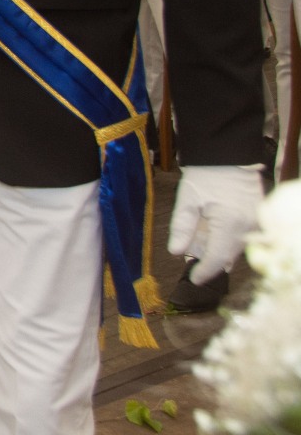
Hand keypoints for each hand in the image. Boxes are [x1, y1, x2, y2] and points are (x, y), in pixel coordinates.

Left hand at [169, 163, 263, 280]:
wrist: (227, 155)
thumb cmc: (205, 175)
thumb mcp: (186, 200)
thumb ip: (181, 228)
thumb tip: (176, 252)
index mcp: (230, 223)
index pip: (218, 258)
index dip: (205, 271)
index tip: (194, 279)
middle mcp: (248, 226)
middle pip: (228, 255)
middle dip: (209, 258)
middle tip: (192, 253)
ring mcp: (256, 222)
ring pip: (236, 247)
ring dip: (219, 249)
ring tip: (201, 235)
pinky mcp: (259, 218)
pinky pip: (244, 237)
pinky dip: (228, 240)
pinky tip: (214, 232)